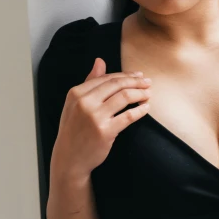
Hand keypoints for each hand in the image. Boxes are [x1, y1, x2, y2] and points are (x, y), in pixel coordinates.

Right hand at [51, 58, 150, 182]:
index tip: (138, 76)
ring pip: (124, 97)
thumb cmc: (74, 129)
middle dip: (136, 82)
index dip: (126, 75)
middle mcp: (84, 102)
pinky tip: (146, 108)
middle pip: (117, 85)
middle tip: (148, 82)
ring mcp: (95, 116)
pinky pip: (128, 116)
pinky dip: (140, 110)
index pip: (107, 78)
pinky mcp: (105, 131)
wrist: (69, 158)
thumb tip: (100, 60)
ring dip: (140, 94)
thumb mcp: (75, 104)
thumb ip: (89, 82)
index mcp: (76, 93)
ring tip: (148, 94)